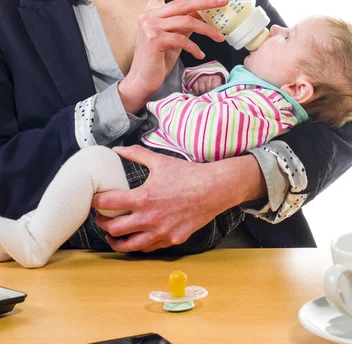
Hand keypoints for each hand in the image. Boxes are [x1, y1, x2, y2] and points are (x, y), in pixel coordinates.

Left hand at [92, 145, 246, 252]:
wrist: (214, 189)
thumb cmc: (187, 174)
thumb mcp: (159, 161)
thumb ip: (136, 154)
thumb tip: (117, 149)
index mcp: (143, 198)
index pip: (108, 204)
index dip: (95, 202)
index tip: (92, 200)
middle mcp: (149, 218)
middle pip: (114, 229)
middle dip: (102, 223)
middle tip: (100, 217)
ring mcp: (160, 232)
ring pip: (129, 246)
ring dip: (116, 241)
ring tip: (111, 235)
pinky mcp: (171, 240)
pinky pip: (148, 248)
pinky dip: (138, 244)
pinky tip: (135, 237)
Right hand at [118, 0, 227, 112]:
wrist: (142, 79)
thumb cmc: (158, 58)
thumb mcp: (174, 36)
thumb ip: (184, 23)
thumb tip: (203, 14)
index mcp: (151, 10)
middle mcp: (148, 15)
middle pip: (182, 1)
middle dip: (206, 1)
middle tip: (224, 1)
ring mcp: (150, 27)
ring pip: (186, 21)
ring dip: (207, 30)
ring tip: (220, 37)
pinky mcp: (154, 40)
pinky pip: (182, 39)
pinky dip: (194, 47)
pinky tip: (200, 54)